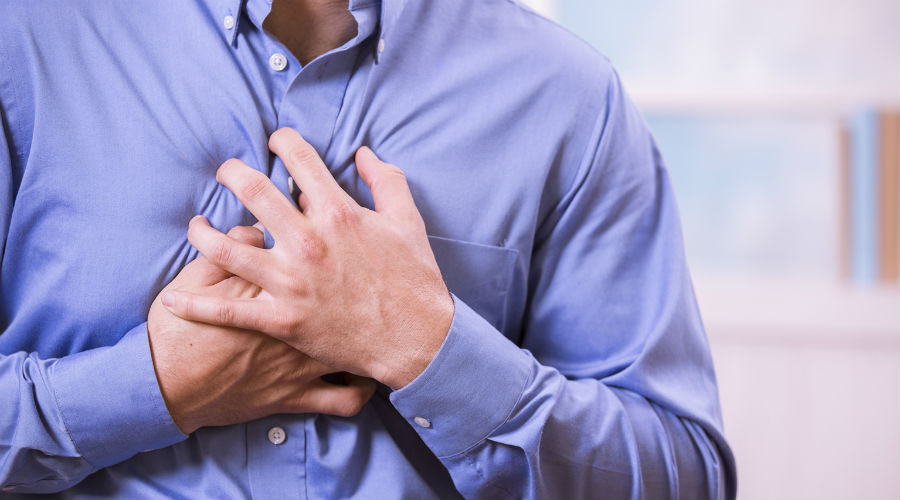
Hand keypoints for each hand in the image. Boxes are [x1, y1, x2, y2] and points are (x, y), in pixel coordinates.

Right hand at [148, 225, 375, 433]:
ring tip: (374, 318)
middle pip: (345, 290)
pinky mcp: (300, 394)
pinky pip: (347, 397)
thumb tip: (257, 229)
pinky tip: (366, 375)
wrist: (165, 386)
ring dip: (370, 332)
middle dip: (355, 272)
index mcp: (277, 284)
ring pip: (360, 344)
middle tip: (355, 266)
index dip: (320, 232)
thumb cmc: (179, 331)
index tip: (320, 225)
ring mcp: (304, 361)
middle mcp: (301, 321)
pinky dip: (361, 389)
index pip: (315, 251)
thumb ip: (233, 246)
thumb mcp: (197, 276)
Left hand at [160, 128, 453, 388]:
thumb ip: (386, 179)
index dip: (281, 141)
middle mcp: (308, 241)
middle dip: (231, 173)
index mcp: (338, 213)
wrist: (417, 340)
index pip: (298, 159)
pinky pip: (227, 310)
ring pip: (225, 249)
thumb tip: (363, 152)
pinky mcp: (282, 320)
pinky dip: (196, 304)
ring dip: (203, 232)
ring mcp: (291, 282)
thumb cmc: (413, 279)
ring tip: (197, 226)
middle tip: (225, 172)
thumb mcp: (408, 220)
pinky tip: (173, 297)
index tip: (274, 141)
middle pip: (251, 191)